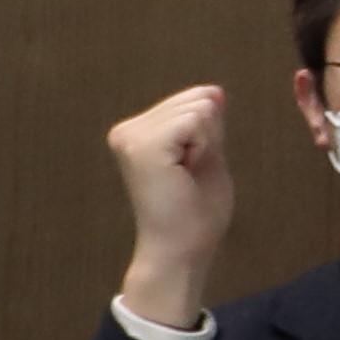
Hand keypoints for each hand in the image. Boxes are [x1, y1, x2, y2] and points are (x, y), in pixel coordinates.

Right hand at [110, 84, 231, 327]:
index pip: (194, 103)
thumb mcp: (208, 155)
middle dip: (208, 138)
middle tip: (189, 174)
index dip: (209, 137)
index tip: (190, 170)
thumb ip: (208, 123)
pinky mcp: (144, 145)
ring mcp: (130, 136)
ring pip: (199, 109)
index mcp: (137, 132)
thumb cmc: (196, 211)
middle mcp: (126, 130)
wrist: (181, 249)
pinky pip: (196, 121)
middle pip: (197, 101)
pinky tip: (185, 172)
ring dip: (206, 145)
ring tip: (185, 175)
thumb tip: (214, 90)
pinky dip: (204, 147)